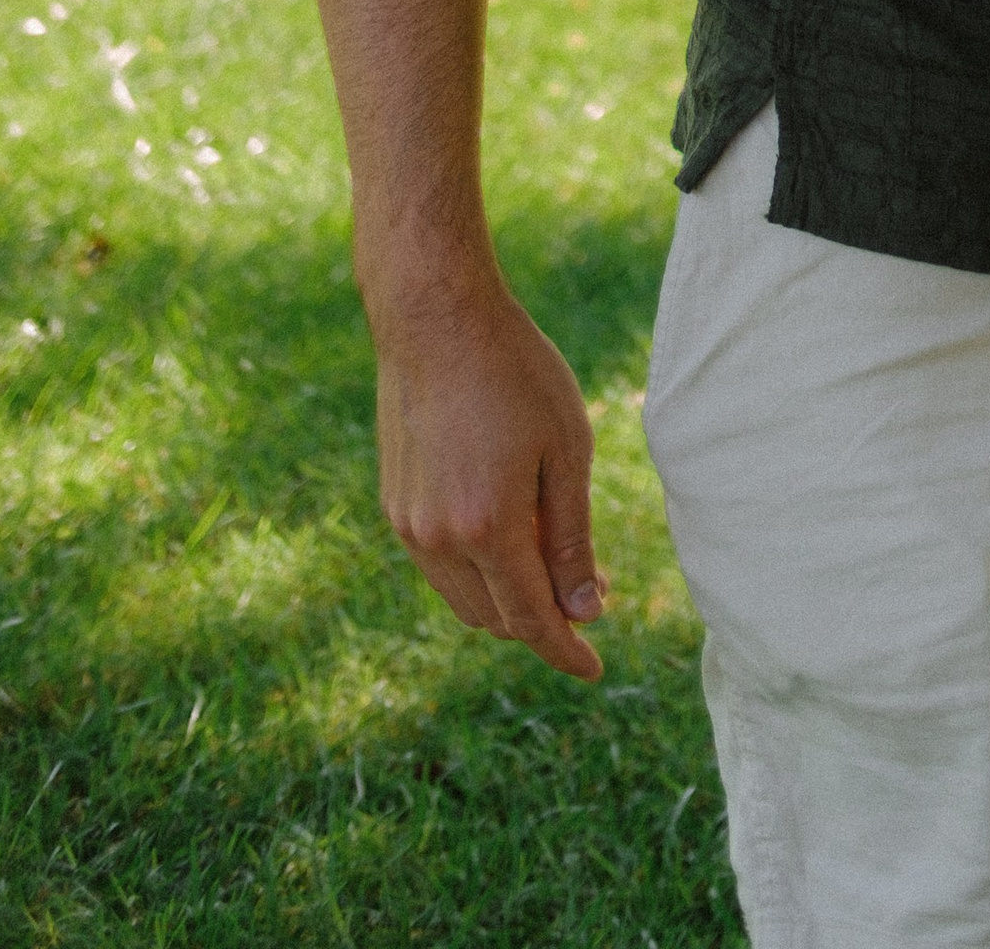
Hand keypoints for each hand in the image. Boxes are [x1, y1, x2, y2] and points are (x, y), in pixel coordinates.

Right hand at [372, 282, 607, 679]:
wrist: (436, 319)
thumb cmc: (516, 372)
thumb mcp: (566, 448)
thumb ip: (573, 536)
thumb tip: (586, 609)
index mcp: (489, 528)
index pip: (531, 619)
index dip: (565, 650)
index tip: (595, 670)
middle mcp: (439, 540)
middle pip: (495, 619)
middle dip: (541, 622)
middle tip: (589, 596)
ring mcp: (409, 525)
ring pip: (463, 598)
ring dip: (506, 599)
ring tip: (553, 566)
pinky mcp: (394, 505)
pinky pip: (438, 565)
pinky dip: (475, 571)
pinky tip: (507, 536)